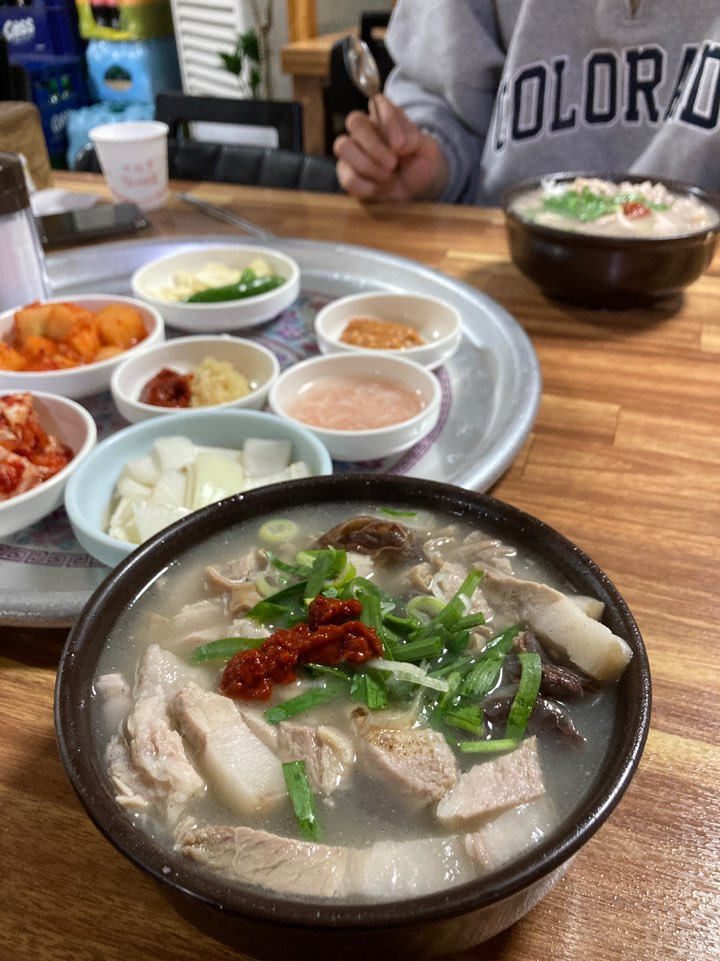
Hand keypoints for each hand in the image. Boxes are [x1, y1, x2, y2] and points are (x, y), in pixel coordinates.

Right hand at [333, 94, 447, 202]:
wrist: (417, 190)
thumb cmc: (420, 164)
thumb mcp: (428, 150)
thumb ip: (415, 140)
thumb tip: (398, 144)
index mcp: (385, 117)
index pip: (377, 102)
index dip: (387, 120)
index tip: (401, 144)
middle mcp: (365, 130)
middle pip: (355, 121)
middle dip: (374, 146)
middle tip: (392, 164)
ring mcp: (353, 151)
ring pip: (343, 146)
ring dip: (367, 165)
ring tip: (388, 177)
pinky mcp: (347, 174)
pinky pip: (347, 177)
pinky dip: (365, 186)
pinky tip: (379, 188)